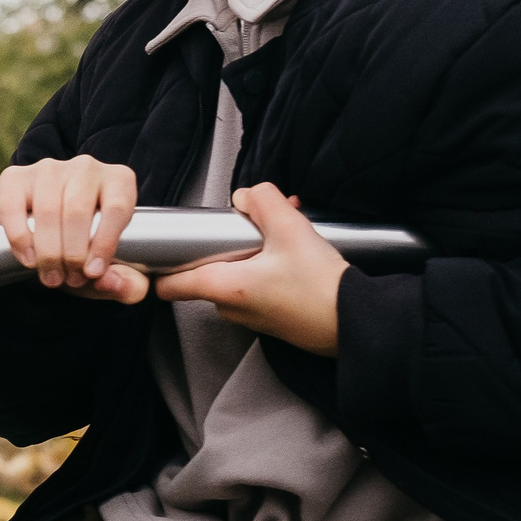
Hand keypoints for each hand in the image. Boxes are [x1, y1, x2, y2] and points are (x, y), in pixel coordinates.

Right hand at [0, 155, 144, 297]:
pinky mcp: (15, 177)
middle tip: (70, 279)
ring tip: (51, 275)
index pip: (117, 207)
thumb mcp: (113, 270)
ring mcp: (49, 169)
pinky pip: (14, 207)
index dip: (105, 243)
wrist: (47, 238)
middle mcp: (86, 168)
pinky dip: (20, 238)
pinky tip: (29, 259)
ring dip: (48, 251)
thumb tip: (112, 282)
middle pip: (78, 210)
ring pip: (48, 210)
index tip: (93, 273)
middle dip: (73, 254)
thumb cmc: (87, 250)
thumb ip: (127, 283)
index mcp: (119, 181)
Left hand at [153, 186, 349, 355]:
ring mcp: (250, 317)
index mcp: (224, 288)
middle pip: (207, 270)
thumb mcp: (291, 229)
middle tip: (254, 225)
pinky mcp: (271, 319)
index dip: (164, 263)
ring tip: (285, 230)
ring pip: (235, 274)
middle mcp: (230, 308)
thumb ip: (262, 201)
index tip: (167, 246)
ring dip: (252, 250)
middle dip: (226, 243)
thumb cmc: (321, 286)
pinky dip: (267, 265)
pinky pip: (255, 286)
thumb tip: (245, 196)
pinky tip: (295, 249)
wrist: (356, 323)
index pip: (170, 285)